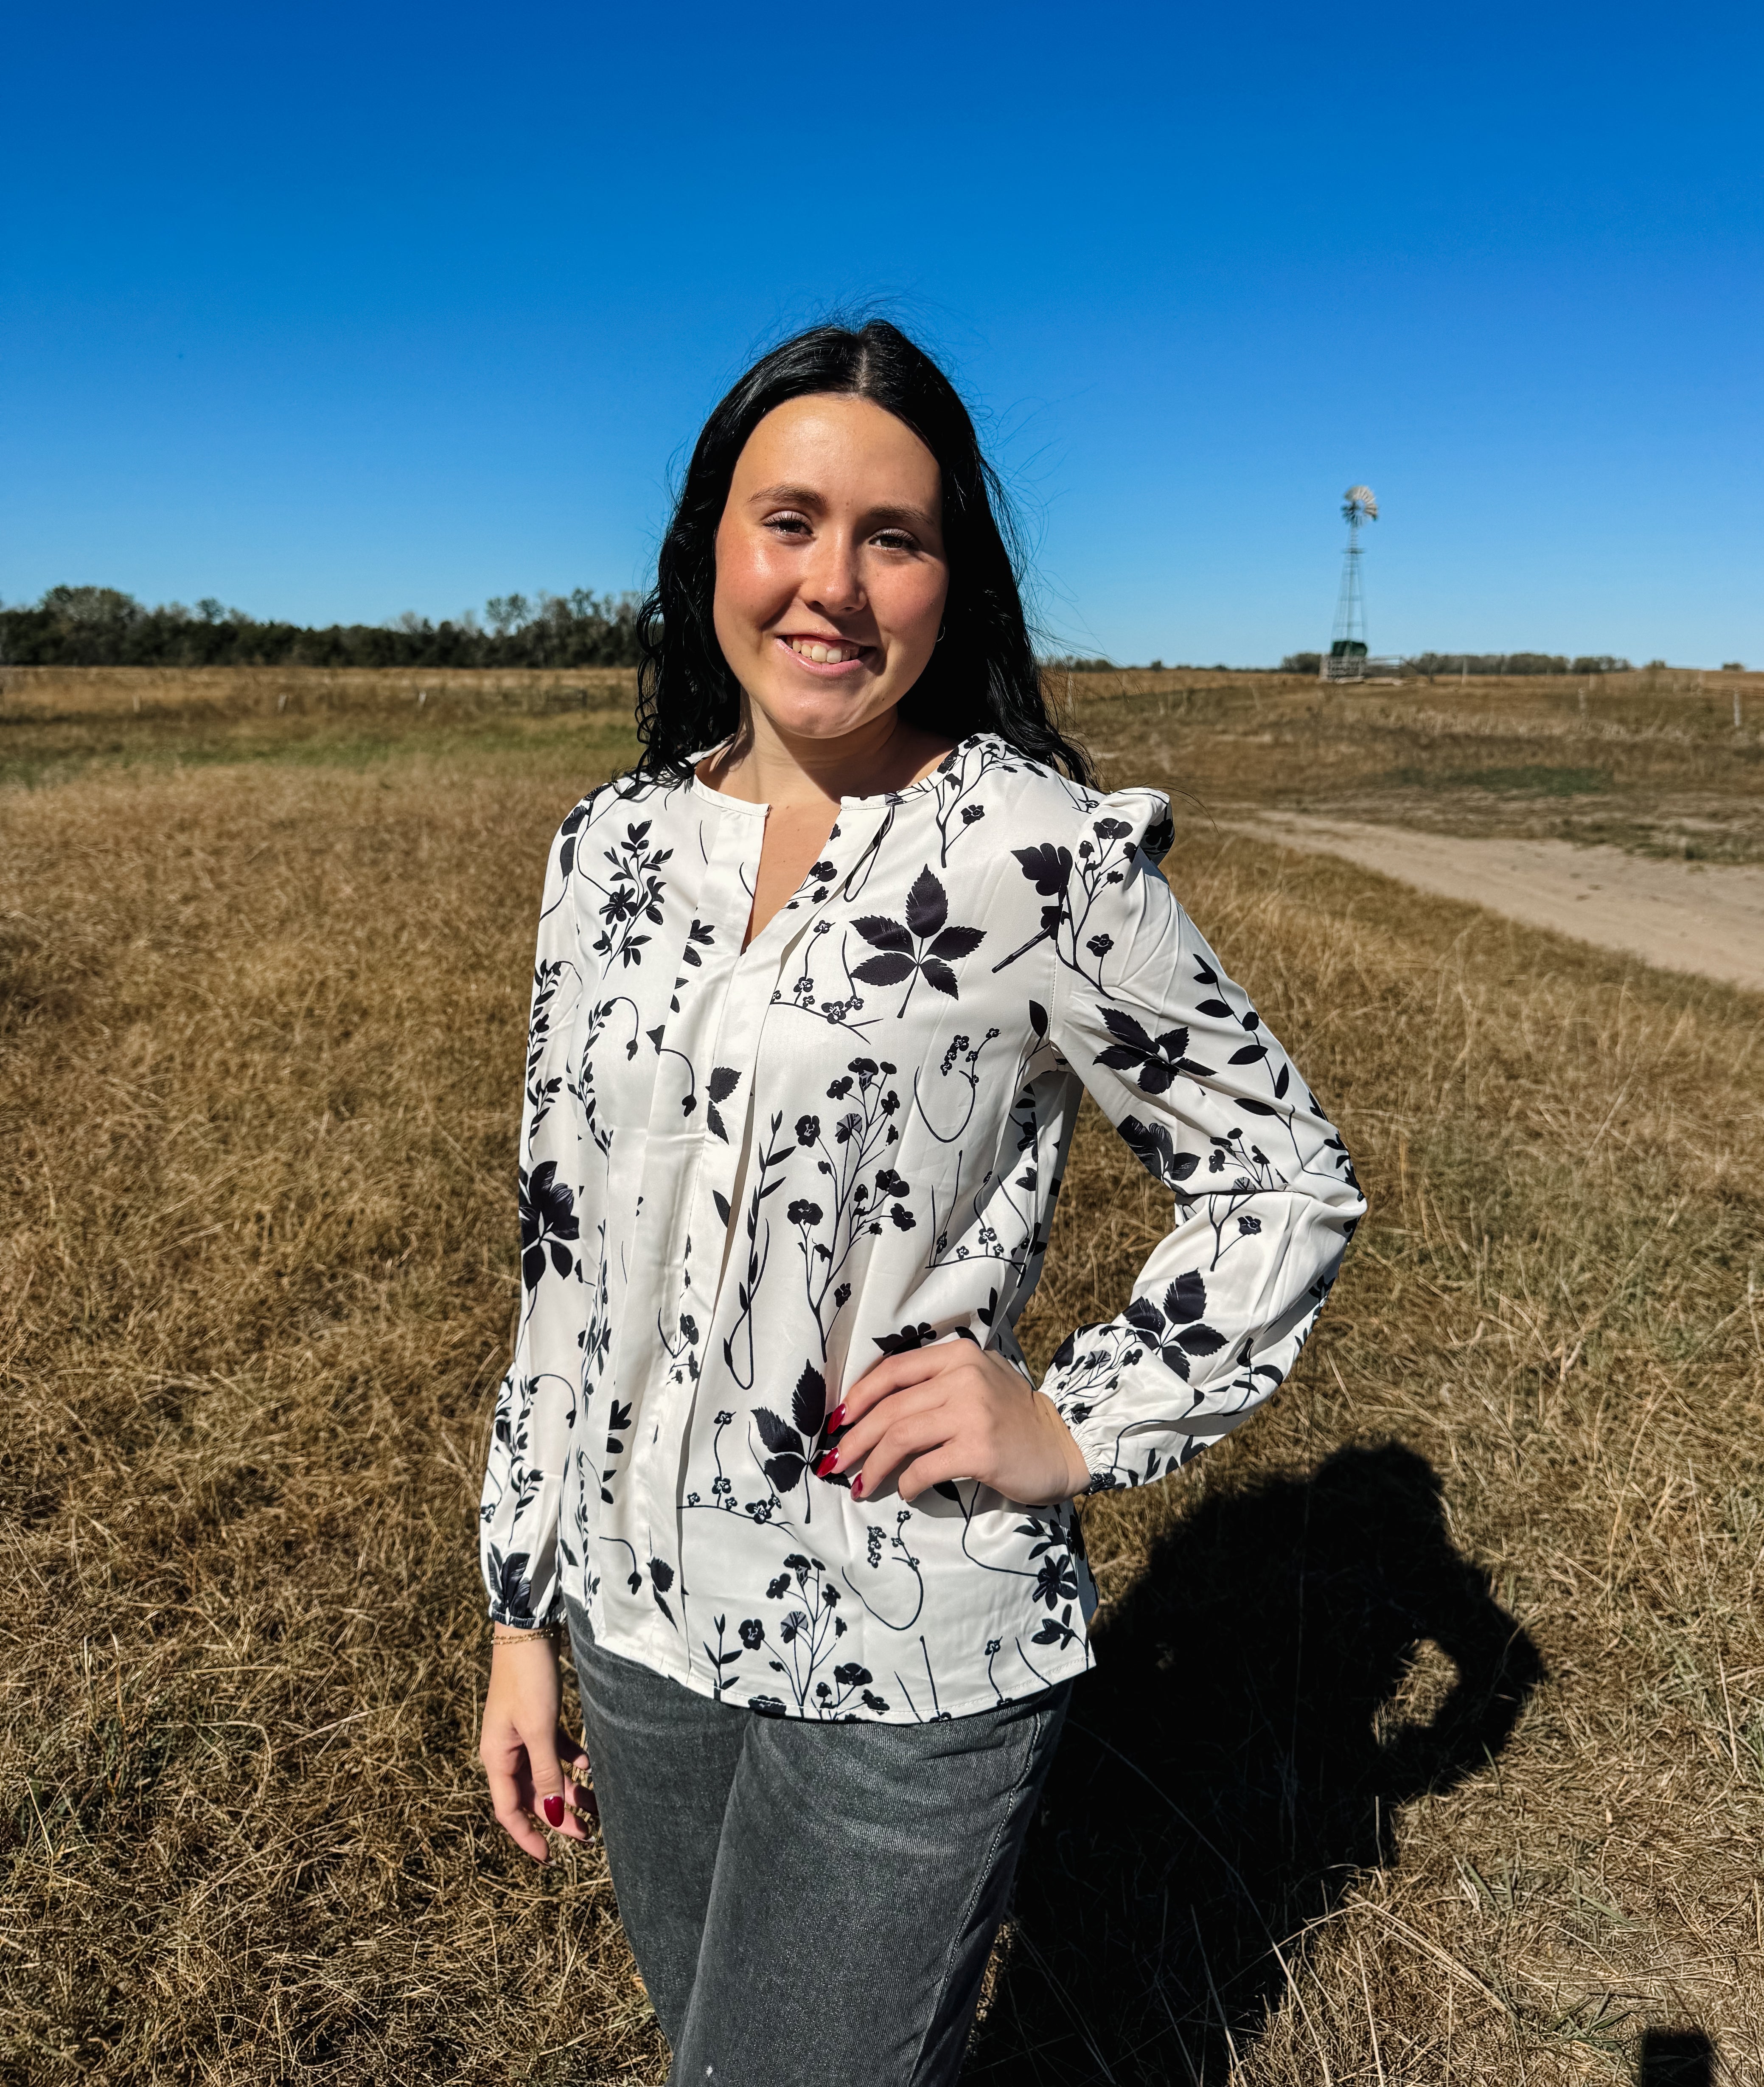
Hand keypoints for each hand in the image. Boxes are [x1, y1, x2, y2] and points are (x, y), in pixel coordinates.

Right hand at [478, 1632, 595, 1862]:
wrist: (528, 1632)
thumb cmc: (528, 1678)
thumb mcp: (540, 1729)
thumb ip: (547, 1771)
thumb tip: (555, 1814)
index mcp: (497, 1758)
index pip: (510, 1811)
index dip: (529, 1837)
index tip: (550, 1858)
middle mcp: (506, 1751)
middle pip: (533, 1795)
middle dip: (559, 1816)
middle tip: (588, 1836)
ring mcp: (522, 1736)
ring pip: (547, 1774)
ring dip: (570, 1791)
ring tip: (598, 1807)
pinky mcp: (539, 1719)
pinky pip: (555, 1751)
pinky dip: (572, 1761)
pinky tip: (592, 1767)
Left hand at [825, 1338, 1091, 1506]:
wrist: (1062, 1444)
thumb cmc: (1011, 1415)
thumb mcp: (976, 1380)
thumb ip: (934, 1382)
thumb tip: (874, 1407)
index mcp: (958, 1355)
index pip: (892, 1370)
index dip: (858, 1396)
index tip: (837, 1421)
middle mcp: (963, 1378)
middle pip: (890, 1409)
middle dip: (855, 1439)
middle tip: (835, 1462)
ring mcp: (972, 1413)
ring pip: (900, 1438)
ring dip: (873, 1465)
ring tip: (860, 1485)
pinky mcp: (980, 1450)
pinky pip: (925, 1468)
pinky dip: (908, 1484)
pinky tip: (906, 1493)